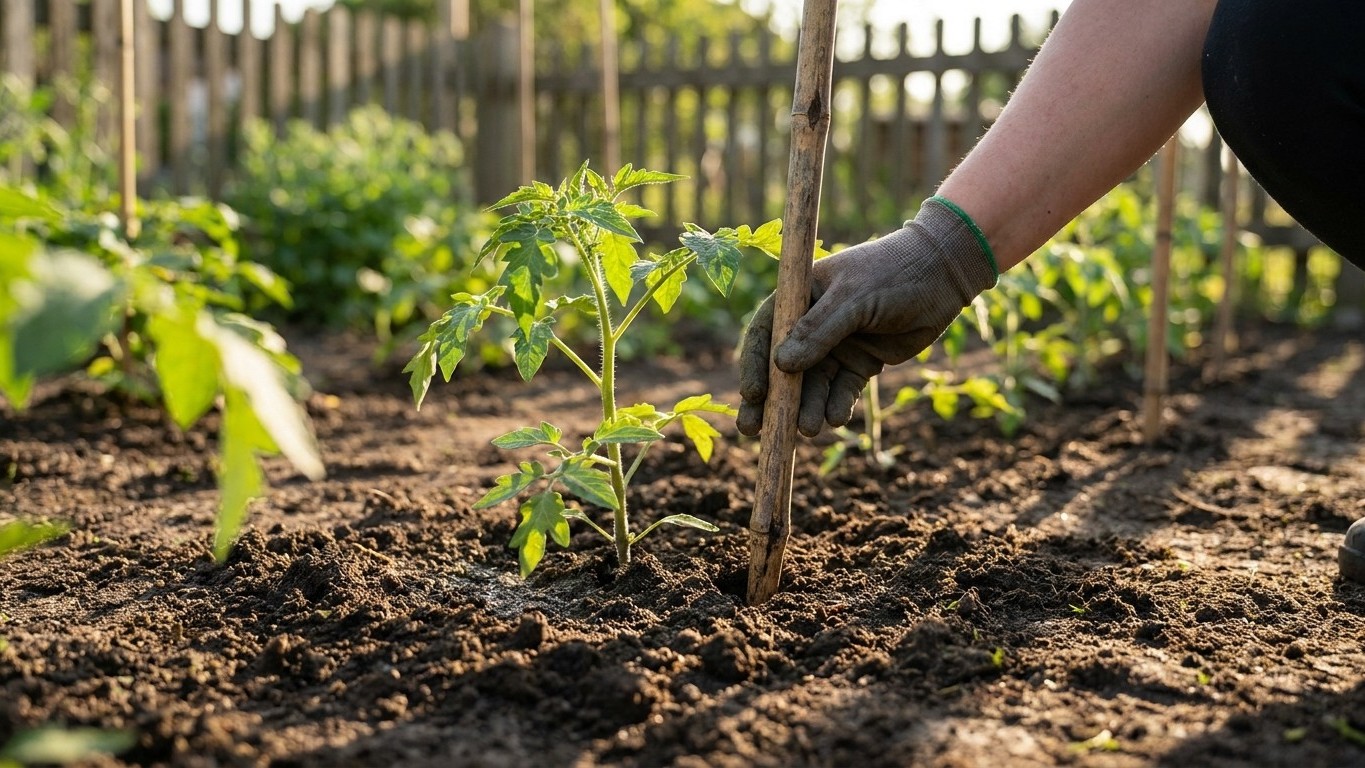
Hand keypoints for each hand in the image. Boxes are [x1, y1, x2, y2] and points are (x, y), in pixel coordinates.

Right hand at [737, 198, 996, 436]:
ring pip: (813, 385)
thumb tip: (781, 366)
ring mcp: (837, 346)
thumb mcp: (853, 298)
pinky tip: (836, 418)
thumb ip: (818, 330)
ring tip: (810, 428)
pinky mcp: (861, 364)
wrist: (943, 276)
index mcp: (800, 297)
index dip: (755, 365)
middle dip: (770, 400)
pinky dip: (837, 406)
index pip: (766, 333)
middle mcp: (812, 324)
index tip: (754, 394)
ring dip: (807, 407)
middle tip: (753, 431)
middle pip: (782, 367)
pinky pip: (842, 391)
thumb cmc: (893, 273)